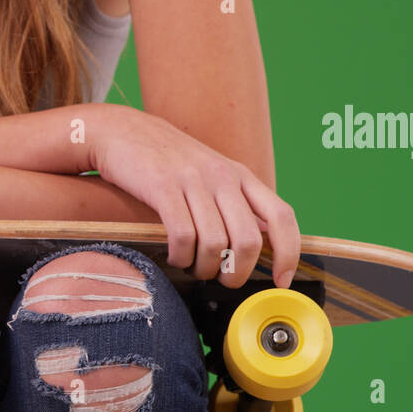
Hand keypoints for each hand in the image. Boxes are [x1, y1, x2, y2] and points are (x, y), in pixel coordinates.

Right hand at [88, 105, 299, 287]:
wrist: (123, 130)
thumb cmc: (166, 161)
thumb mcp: (210, 174)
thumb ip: (233, 204)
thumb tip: (254, 247)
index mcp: (241, 176)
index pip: (281, 216)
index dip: (288, 253)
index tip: (282, 279)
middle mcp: (222, 177)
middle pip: (248, 240)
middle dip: (237, 273)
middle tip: (223, 281)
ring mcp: (193, 181)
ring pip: (215, 244)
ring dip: (204, 268)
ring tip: (192, 266)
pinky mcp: (163, 187)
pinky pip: (183, 236)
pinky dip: (180, 257)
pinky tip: (174, 256)